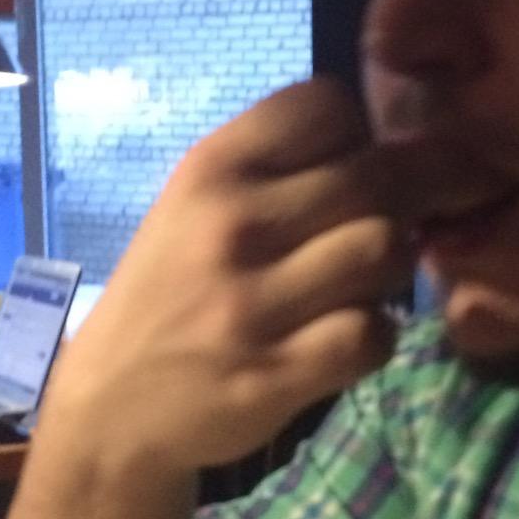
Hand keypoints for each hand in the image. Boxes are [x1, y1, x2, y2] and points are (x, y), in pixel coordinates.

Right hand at [48, 78, 426, 471]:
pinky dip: (376, 337)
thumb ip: (274, 172)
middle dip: (413, 196)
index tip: (356, 166)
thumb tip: (382, 144)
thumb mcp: (192, 210)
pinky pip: (371, 335)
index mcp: (211, 169)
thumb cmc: (165, 299)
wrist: (105, 415)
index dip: (360, 132)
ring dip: (394, 268)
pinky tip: (351, 338)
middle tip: (413, 220)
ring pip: (384, 249)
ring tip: (368, 283)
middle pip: (376, 175)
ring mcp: (252, 304)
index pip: (327, 104)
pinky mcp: (275, 375)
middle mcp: (232, 224)